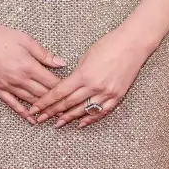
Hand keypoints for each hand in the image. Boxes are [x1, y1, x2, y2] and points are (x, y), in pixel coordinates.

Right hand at [0, 19, 66, 123]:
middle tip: (69, 109)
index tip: (73, 94)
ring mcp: (8, 86)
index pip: (52, 82)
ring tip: (55, 116)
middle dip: (57, 102)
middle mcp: (20, 79)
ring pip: (30, 101)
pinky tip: (31, 119)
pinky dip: (23, 113)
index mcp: (29, 66)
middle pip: (43, 94)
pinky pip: (13, 104)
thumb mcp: (25, 40)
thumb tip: (62, 63)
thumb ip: (44, 54)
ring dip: (43, 110)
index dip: (64, 89)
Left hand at [31, 26, 150, 128]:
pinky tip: (81, 123)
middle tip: (40, 119)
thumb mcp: (87, 56)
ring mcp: (106, 93)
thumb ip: (77, 73)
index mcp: (83, 75)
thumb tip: (68, 85)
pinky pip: (101, 111)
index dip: (45, 102)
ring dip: (68, 118)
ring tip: (57, 124)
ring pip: (83, 110)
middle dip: (52, 112)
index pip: (59, 92)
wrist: (133, 44)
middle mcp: (94, 86)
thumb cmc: (109, 44)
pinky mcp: (117, 96)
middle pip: (68, 104)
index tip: (35, 108)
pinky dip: (90, 118)